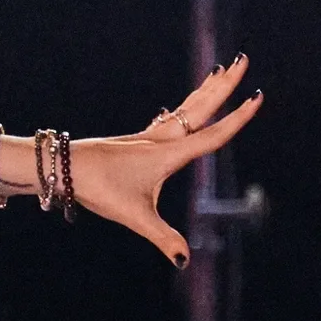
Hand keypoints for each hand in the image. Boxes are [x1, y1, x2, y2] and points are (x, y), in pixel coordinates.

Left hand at [63, 55, 261, 266]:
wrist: (64, 166)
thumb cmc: (99, 188)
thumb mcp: (135, 216)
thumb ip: (163, 237)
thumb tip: (185, 260)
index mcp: (169, 153)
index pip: (213, 134)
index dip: (238, 118)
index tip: (257, 96)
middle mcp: (162, 139)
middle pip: (202, 107)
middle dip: (225, 84)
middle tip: (243, 59)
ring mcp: (149, 138)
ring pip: (185, 108)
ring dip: (206, 91)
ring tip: (220, 71)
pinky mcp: (137, 142)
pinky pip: (168, 119)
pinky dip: (183, 108)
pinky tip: (180, 109)